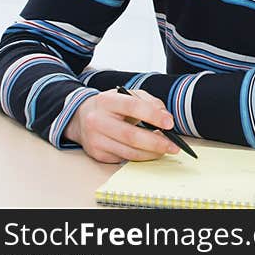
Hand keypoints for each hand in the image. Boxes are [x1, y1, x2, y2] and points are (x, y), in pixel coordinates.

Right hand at [64, 88, 179, 162]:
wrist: (81, 118)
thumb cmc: (112, 106)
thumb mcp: (129, 95)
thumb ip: (150, 102)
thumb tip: (166, 117)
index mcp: (107, 101)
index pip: (133, 106)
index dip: (153, 115)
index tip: (170, 123)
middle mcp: (97, 120)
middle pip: (131, 135)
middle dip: (156, 142)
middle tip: (174, 146)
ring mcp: (95, 139)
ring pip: (129, 151)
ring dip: (151, 153)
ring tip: (166, 150)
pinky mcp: (97, 154)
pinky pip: (124, 158)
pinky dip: (140, 156)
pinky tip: (150, 152)